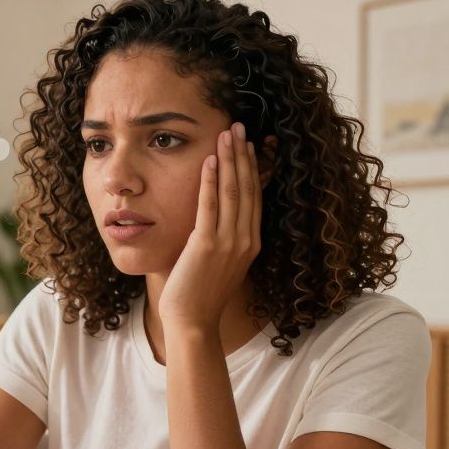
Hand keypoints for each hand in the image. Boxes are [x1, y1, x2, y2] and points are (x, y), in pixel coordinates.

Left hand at [158, 122, 261, 330]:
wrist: (193, 321)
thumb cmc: (200, 295)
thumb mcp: (219, 263)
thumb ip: (222, 239)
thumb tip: (214, 219)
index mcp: (251, 243)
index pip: (254, 196)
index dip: (252, 167)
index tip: (248, 143)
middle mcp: (245, 240)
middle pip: (248, 187)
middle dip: (243, 154)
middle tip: (238, 126)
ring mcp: (229, 242)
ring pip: (233, 191)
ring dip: (230, 160)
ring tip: (227, 134)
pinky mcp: (206, 245)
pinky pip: (210, 206)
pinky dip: (212, 181)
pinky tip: (210, 161)